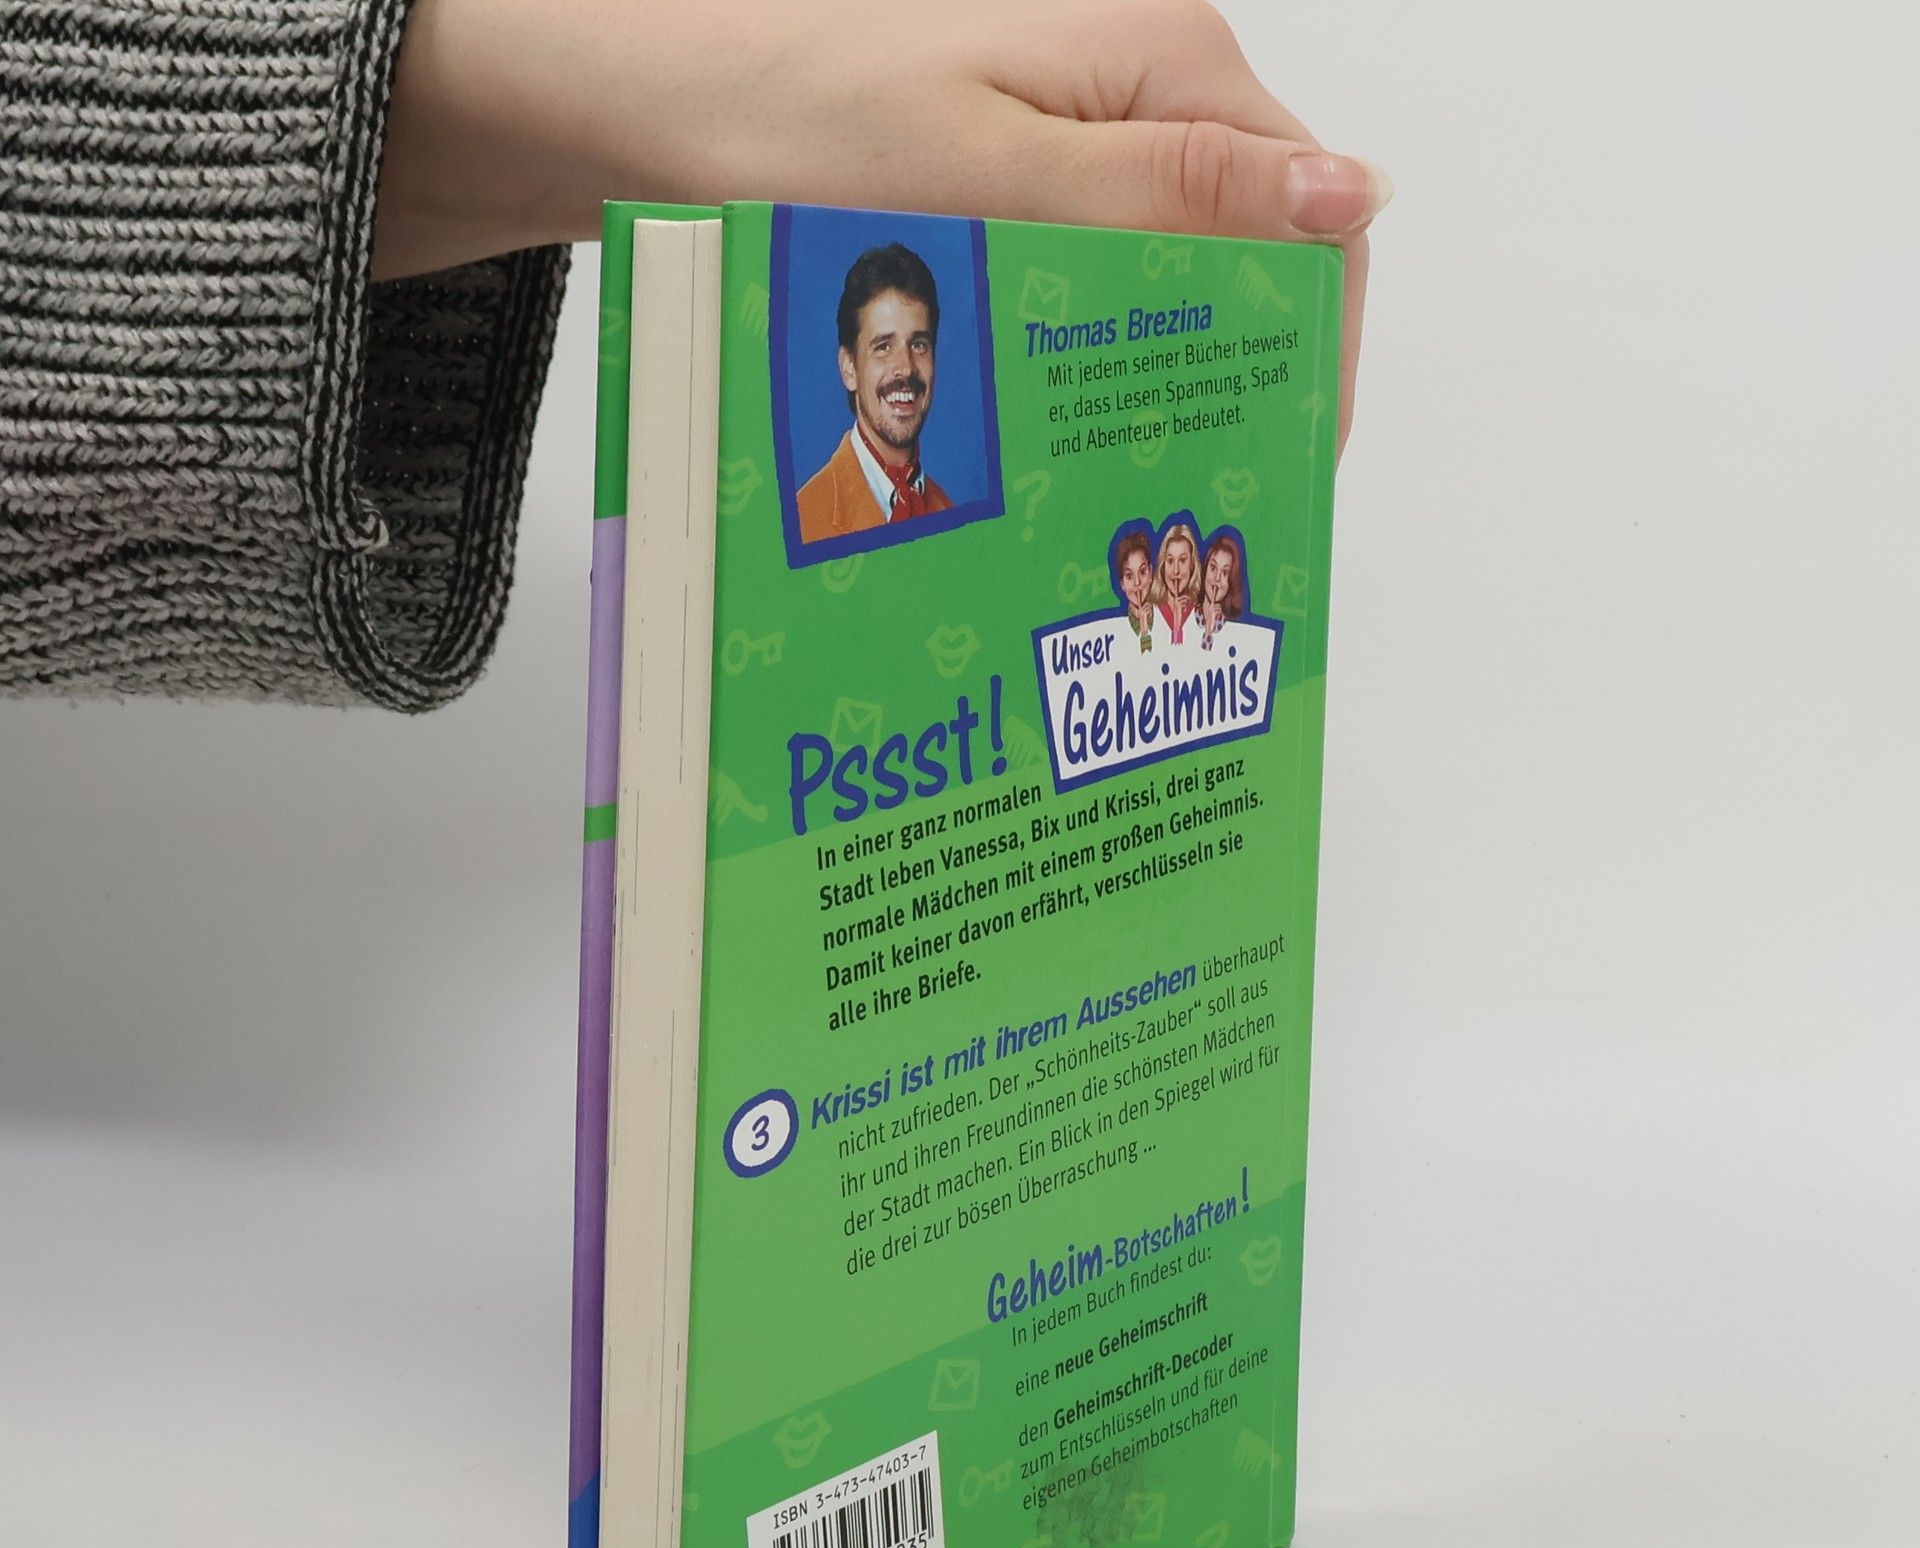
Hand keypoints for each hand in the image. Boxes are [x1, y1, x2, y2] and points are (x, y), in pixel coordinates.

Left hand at [375, 0, 1388, 451]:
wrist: (644, 105)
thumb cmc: (795, 130)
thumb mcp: (1001, 179)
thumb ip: (1178, 195)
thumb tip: (1356, 194)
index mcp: (1163, 58)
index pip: (1314, 214)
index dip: (1312, 349)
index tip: (1276, 463)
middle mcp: (1137, 72)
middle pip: (1251, 242)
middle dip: (1236, 367)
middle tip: (1187, 489)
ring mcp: (1074, 112)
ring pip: (1173, 257)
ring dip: (1158, 361)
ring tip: (1122, 466)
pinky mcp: (1015, 153)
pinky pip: (1097, 256)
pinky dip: (1090, 336)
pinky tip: (1057, 402)